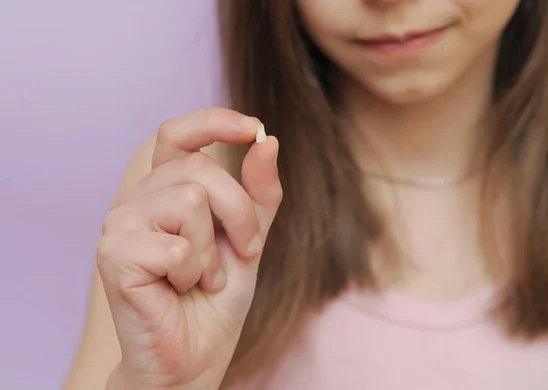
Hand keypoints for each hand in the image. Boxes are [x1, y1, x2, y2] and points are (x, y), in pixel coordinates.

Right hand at [97, 108, 281, 389]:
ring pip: (189, 200)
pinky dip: (192, 274)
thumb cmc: (216, 298)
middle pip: (200, 169)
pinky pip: (176, 246)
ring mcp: (120, 224)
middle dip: (240, 213)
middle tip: (242, 253)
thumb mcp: (248, 238)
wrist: (194, 356)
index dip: (213, 121)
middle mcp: (138, 199)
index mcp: (165, 190)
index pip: (178, 134)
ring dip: (211, 250)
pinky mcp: (114, 254)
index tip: (252, 128)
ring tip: (202, 277)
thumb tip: (267, 140)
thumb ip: (258, 195)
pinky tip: (179, 291)